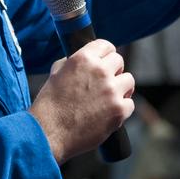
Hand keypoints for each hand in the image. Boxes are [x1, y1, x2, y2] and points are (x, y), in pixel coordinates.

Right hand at [30, 40, 134, 164]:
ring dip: (121, 88)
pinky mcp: (119, 110)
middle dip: (114, 71)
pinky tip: (109, 113)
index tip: (106, 62)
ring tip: (109, 99)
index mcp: (83, 58)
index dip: (106, 54)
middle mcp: (99, 71)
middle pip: (119, 61)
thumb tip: (84, 62)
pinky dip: (122, 109)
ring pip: (129, 81)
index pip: (106, 45)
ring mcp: (111, 90)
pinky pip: (130, 103)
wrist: (49, 133)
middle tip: (106, 83)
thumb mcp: (56, 75)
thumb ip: (72, 64)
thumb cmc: (49, 106)